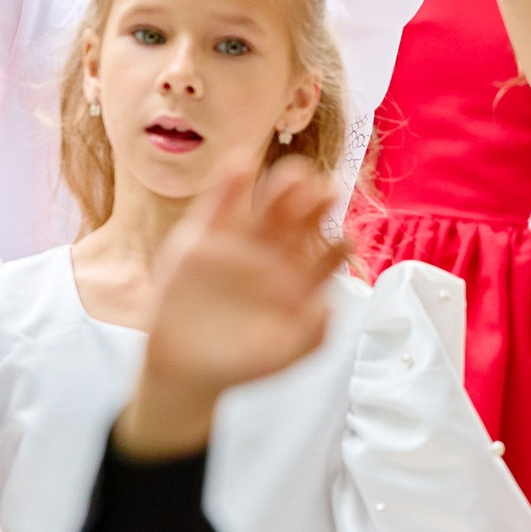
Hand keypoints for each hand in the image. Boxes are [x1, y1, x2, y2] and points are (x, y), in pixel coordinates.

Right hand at [119, 159, 348, 458]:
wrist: (185, 367)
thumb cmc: (241, 362)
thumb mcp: (282, 354)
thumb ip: (311, 334)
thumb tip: (330, 304)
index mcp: (297, 282)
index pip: (323, 257)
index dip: (335, 247)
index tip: (345, 239)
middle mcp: (271, 258)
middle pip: (297, 224)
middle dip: (314, 206)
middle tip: (328, 188)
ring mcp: (238, 247)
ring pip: (263, 210)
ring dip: (279, 190)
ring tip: (296, 172)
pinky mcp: (202, 241)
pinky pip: (217, 208)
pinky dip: (228, 186)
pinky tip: (241, 164)